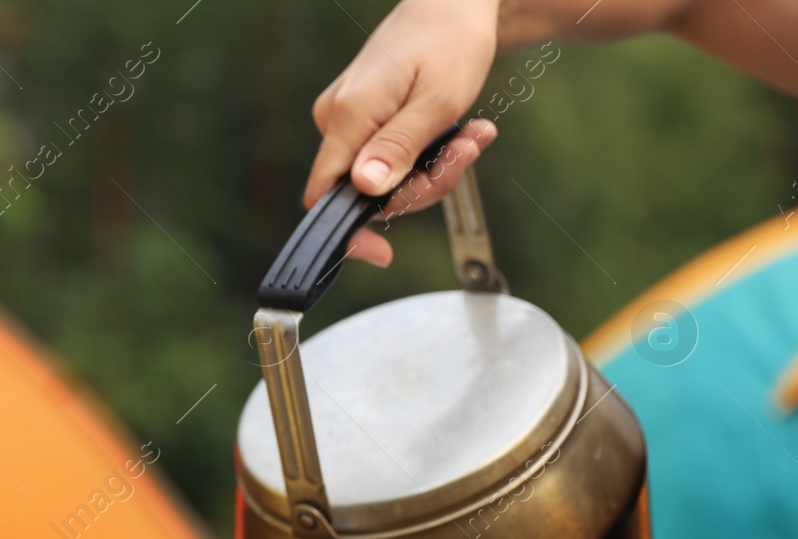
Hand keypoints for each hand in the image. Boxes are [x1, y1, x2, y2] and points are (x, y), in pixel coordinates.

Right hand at [306, 0, 501, 264]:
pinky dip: (426, 154)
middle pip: (364, 191)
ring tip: (473, 135)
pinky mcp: (363, 117)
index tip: (380, 254)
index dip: (349, 231)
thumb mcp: (438, 100)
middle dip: (421, 186)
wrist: (456, 1)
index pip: (324, 194)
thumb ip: (398, 148)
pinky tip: (460, 132)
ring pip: (383, 176)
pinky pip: (388, 156)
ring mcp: (347, 117)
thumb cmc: (451, 40)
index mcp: (348, 115)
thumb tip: (363, 190)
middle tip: (467, 153)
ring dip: (433, 168)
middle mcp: (336, 118)